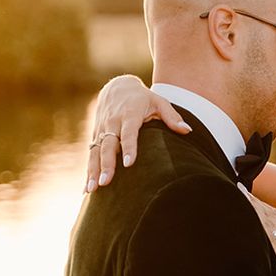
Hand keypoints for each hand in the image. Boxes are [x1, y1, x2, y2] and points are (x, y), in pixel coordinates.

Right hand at [84, 74, 191, 192]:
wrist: (117, 87)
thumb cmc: (143, 98)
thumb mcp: (159, 101)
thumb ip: (172, 116)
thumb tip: (188, 130)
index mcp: (129, 114)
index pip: (128, 133)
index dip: (128, 147)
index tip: (128, 163)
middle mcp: (112, 122)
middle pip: (107, 145)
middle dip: (106, 164)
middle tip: (106, 182)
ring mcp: (102, 129)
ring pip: (95, 152)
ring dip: (93, 171)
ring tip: (92, 189)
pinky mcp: (96, 135)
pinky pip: (91, 154)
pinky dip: (88, 171)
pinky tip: (87, 189)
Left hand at [242, 187, 275, 275]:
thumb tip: (271, 253)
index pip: (275, 215)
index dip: (260, 204)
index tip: (246, 193)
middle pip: (269, 212)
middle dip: (252, 200)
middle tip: (236, 185)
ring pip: (265, 219)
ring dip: (250, 206)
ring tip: (235, 192)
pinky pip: (263, 232)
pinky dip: (252, 221)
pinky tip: (239, 213)